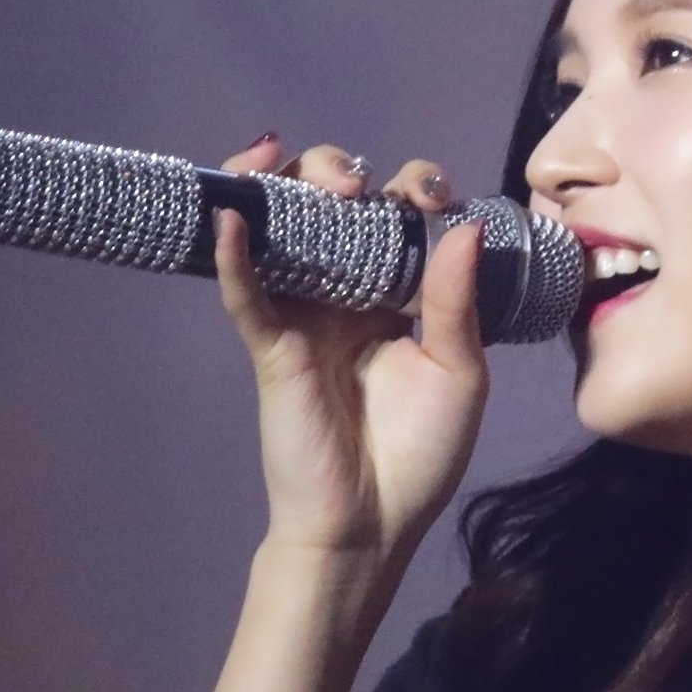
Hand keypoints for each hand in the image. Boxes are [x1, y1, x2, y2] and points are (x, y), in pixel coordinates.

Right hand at [209, 135, 488, 566]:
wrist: (369, 523)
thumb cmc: (420, 454)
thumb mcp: (459, 374)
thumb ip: (454, 302)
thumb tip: (462, 225)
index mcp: (400, 293)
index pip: (397, 215)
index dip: (411, 188)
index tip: (428, 196)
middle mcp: (348, 290)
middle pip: (329, 204)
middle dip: (338, 174)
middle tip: (358, 192)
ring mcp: (304, 312)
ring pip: (279, 228)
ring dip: (281, 188)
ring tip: (289, 168)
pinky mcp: (270, 343)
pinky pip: (245, 292)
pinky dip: (232, 253)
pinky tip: (230, 219)